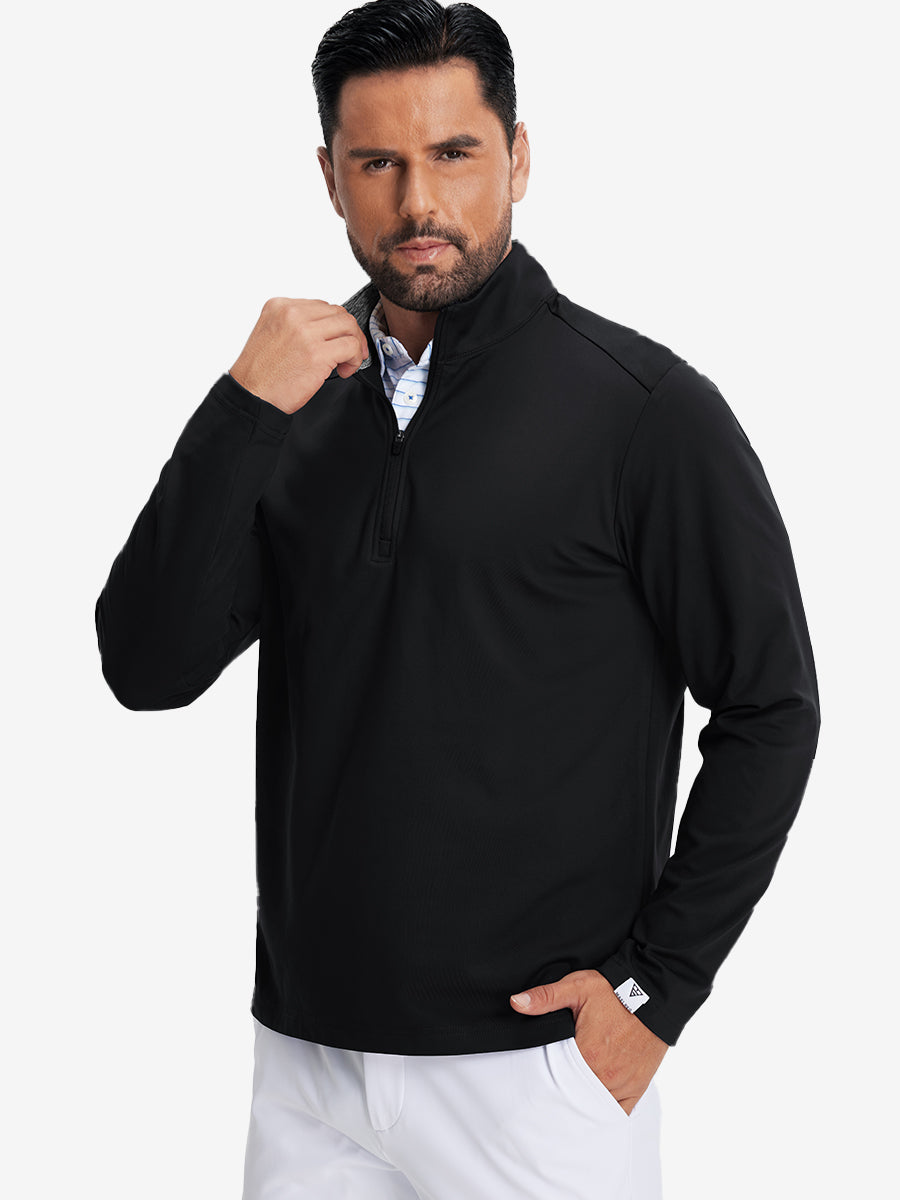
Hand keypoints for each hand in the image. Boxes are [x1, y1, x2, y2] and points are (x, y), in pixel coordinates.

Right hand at [229, 298, 368, 414]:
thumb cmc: (260, 373)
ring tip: (346, 362)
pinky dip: (355, 359)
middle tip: (350, 351)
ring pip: (348, 326)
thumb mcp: (272, 333)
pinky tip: (344, 370)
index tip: (337, 339)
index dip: (335, 325)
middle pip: (338, 313)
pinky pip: (351, 346)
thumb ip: (296, 325)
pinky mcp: (317, 353)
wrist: (251, 395)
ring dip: (355, 345)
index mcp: (279, 306)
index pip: (321, 306)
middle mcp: (292, 315)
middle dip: (350, 333)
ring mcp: (305, 332)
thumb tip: (325, 330)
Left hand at [510, 969, 667, 1113]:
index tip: (538, 1078)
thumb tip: (516, 1003)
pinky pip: (619, 1112)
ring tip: (568, 1098)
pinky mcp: (637, 1087)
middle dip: (562, 1093)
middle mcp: (605, 1075)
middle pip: (575, 1095)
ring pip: (595, 1106)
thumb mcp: (576, 988)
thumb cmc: (614, 991)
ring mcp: (622, 1084)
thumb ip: (545, 998)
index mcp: (587, 1054)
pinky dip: (605, 1111)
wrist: (653, 995)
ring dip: (582, 1102)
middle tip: (550, 1089)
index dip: (546, 1078)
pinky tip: (592, 1108)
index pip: (557, 1079)